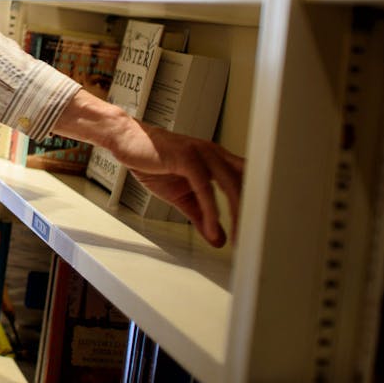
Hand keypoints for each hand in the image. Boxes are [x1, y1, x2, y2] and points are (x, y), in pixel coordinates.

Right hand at [51, 90, 243, 246]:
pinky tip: (212, 226)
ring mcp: (202, 154)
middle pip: (247, 184)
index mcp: (218, 160)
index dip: (257, 204)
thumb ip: (201, 216)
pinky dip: (211, 209)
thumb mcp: (181, 196)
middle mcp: (215, 154)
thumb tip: (219, 239)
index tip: (257, 231)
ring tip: (239, 238)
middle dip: (253, 213)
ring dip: (237, 214)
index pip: (248, 181)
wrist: (126, 141)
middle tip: (255, 240)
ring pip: (231, 185)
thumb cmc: (153, 161)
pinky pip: (205, 188)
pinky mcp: (187, 157)